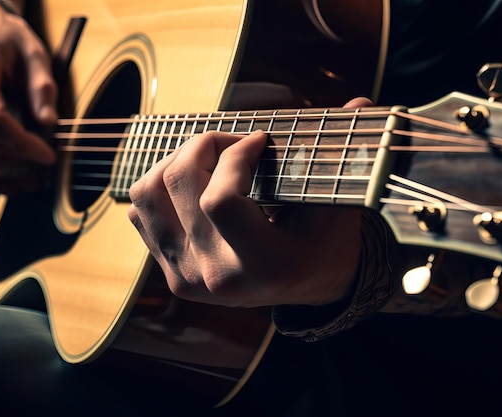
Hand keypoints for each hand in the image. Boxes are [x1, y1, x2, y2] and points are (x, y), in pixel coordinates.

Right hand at [0, 1, 56, 193]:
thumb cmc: (4, 38)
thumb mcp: (33, 51)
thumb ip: (42, 86)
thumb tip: (49, 123)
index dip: (21, 144)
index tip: (48, 153)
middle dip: (17, 158)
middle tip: (45, 158)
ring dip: (0, 171)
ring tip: (32, 171)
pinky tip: (13, 181)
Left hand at [128, 98, 372, 307]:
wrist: (304, 287)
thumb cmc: (324, 243)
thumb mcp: (337, 206)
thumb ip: (341, 155)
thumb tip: (361, 101)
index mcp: (260, 267)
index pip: (219, 199)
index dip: (236, 153)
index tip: (260, 139)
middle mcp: (214, 277)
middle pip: (177, 184)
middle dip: (205, 144)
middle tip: (236, 142)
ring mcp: (185, 277)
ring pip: (146, 193)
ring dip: (174, 161)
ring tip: (209, 159)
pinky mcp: (170, 271)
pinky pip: (139, 212)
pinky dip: (161, 186)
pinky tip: (195, 184)